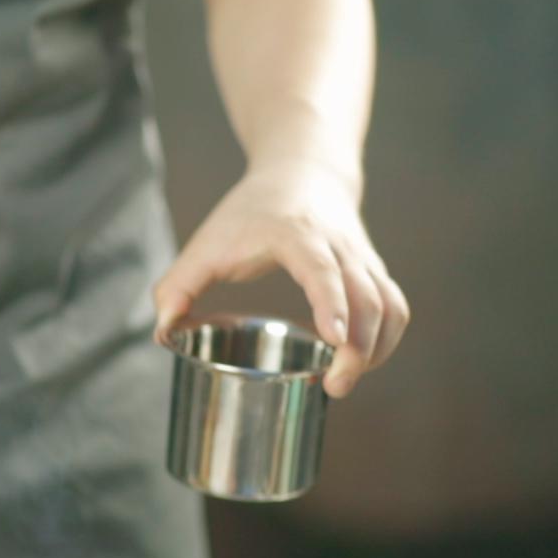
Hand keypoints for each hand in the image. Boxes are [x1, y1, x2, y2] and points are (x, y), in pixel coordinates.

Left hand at [153, 161, 409, 397]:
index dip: (331, 302)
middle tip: (335, 386)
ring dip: (378, 348)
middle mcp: (338, 245)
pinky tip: (358, 363)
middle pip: (367, 295)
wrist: (303, 172)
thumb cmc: (250, 212)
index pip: (322, 268)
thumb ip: (177, 286)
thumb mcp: (206, 243)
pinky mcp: (374, 271)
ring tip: (345, 381)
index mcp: (296, 234)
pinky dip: (385, 340)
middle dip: (359, 346)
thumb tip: (162, 332)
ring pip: (390, 304)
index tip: (335, 338)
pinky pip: (394, 307)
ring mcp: (363, 259)